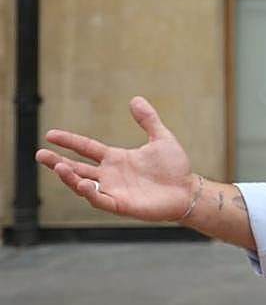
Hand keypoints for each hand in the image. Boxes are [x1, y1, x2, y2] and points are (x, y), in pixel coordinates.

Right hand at [36, 97, 195, 221]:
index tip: (50, 134)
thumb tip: (135, 99)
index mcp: (116, 158)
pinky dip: (90, 193)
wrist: (187, 191)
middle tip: (40, 154)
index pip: (86, 148)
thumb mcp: (161, 138)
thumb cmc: (174, 167)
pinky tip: (83, 183)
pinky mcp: (120, 205)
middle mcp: (110, 174)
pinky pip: (99, 200)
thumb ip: (148, 120)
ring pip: (83, 185)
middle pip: (77, 168)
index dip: (68, 141)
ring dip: (70, 177)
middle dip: (57, 162)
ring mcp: (113, 190)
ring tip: (59, 167)